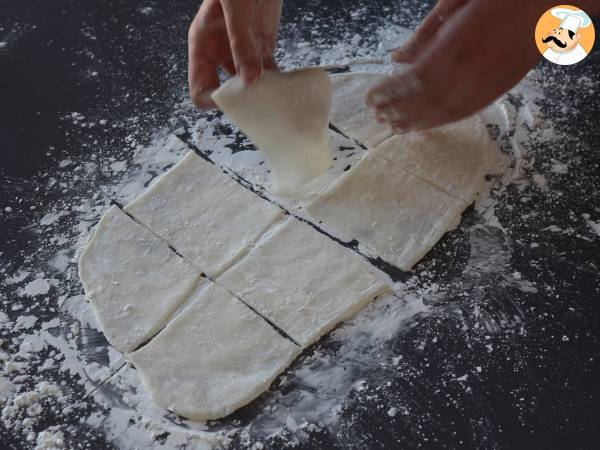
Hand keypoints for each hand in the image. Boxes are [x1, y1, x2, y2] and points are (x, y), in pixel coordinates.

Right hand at [188, 0, 281, 108]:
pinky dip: (276, 81)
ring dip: (261, 93)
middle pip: (225, 90)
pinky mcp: (262, 45)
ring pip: (248, 83)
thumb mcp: (236, 9)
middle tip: (260, 104)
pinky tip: (286, 86)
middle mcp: (220, 52)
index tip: (235, 101)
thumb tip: (250, 79)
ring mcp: (241, 50)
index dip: (214, 99)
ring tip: (276, 98)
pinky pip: (267, 71)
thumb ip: (241, 42)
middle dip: (241, 100)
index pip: (200, 87)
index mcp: (204, 45)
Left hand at [366, 0, 546, 131]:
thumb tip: (396, 59)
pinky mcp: (498, 89)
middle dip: (397, 110)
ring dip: (415, 122)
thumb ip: (425, 35)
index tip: (371, 98)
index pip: (412, 80)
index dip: (389, 93)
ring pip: (443, 112)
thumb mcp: (456, 5)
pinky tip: (424, 126)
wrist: (547, 2)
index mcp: (456, 45)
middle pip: (423, 100)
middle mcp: (470, 70)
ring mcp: (486, 83)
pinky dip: (440, 121)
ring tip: (394, 128)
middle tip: (377, 116)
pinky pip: (464, 112)